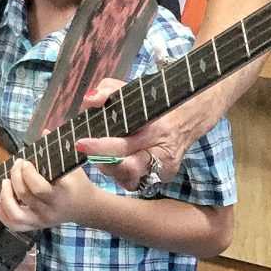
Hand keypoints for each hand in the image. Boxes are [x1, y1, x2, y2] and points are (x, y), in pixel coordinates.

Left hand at [0, 158, 94, 230]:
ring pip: (16, 214)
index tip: (25, 162)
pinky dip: (3, 213)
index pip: (39, 188)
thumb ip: (57, 149)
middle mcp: (51, 209)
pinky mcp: (36, 226)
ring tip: (5, 182)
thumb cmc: (78, 182)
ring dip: (6, 197)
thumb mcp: (72, 165)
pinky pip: (14, 225)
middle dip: (16, 176)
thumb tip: (43, 130)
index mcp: (62, 193)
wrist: (87, 207)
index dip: (27, 174)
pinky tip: (0, 199)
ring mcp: (43, 220)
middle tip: (17, 164)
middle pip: (25, 196)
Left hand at [73, 78, 207, 190]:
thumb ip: (109, 90)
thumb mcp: (133, 89)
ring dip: (111, 170)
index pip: (126, 145)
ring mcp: (164, 170)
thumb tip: (91, 101)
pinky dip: (121, 174)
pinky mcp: (163, 177)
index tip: (82, 144)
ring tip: (99, 155)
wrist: (188, 116)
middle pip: (127, 169)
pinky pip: (135, 182)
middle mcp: (162, 154)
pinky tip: (114, 162)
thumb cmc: (155, 102)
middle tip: (85, 150)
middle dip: (103, 162)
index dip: (102, 148)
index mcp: (157, 129)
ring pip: (130, 181)